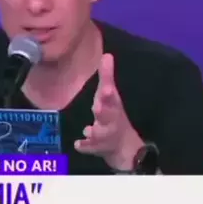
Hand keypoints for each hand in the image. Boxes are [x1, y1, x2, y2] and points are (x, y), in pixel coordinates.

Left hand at [74, 53, 143, 168]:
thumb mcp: (111, 95)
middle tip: (98, 107)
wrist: (124, 145)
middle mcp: (111, 119)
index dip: (108, 93)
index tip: (106, 89)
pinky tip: (78, 144)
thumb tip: (106, 55)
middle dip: (104, 111)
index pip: (111, 97)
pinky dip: (85, 147)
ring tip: (88, 130)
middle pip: (108, 115)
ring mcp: (105, 135)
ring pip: (101, 133)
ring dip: (94, 131)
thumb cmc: (113, 114)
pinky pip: (91, 148)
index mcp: (113, 105)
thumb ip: (107, 76)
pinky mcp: (98, 148)